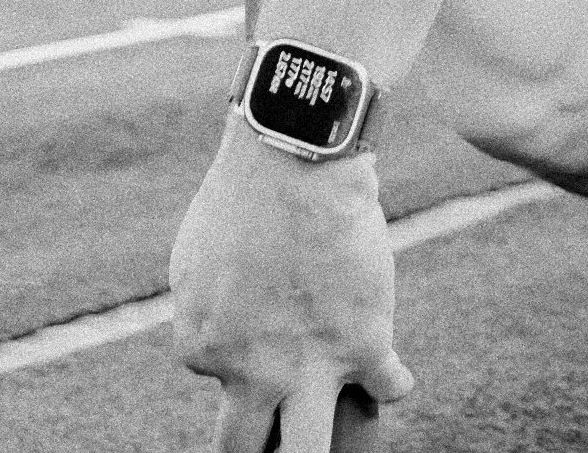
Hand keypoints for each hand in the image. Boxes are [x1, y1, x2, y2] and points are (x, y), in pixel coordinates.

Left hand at [171, 118, 413, 452]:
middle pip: (245, 449)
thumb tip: (223, 343)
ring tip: (332, 441)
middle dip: (260, 450)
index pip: (218, 379)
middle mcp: (251, 375)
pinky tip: (390, 371)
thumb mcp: (196, 265)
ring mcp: (309, 370)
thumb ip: (208, 314)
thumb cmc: (241, 200)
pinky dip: (392, 380)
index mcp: (202, 351)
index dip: (239, 355)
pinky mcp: (365, 348)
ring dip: (319, 446)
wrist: (295, 164)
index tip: (257, 331)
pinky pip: (389, 390)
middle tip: (274, 442)